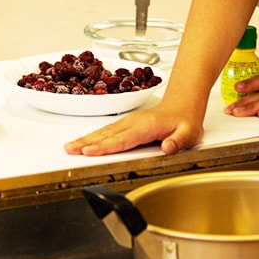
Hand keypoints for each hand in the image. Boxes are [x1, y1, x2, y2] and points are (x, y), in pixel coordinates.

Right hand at [64, 102, 203, 156]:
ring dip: (86, 138)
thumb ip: (179, 141)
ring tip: (70, 147)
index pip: (122, 140)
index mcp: (146, 127)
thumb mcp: (189, 133)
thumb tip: (168, 147)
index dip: (104, 147)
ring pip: (104, 131)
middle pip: (107, 135)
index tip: (89, 151)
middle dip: (87, 142)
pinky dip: (93, 136)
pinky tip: (84, 141)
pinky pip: (107, 130)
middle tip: (70, 150)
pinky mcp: (126, 123)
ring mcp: (129, 122)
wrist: (183, 106)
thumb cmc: (185, 121)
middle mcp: (134, 123)